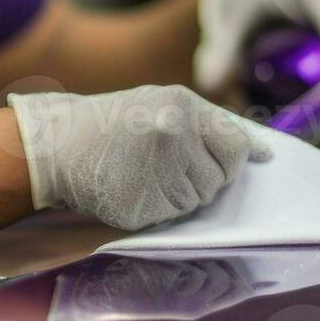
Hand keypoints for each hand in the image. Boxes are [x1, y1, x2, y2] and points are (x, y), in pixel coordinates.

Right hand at [7, 85, 269, 230]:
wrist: (57, 146)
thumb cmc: (115, 124)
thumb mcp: (162, 103)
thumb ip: (211, 125)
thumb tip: (262, 153)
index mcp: (182, 108)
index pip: (236, 146)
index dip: (232, 159)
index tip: (231, 163)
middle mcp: (173, 138)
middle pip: (220, 178)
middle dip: (203, 176)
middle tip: (169, 164)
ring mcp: (156, 173)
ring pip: (198, 200)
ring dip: (181, 194)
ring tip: (147, 173)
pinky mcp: (141, 206)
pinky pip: (172, 217)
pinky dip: (160, 209)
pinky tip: (135, 190)